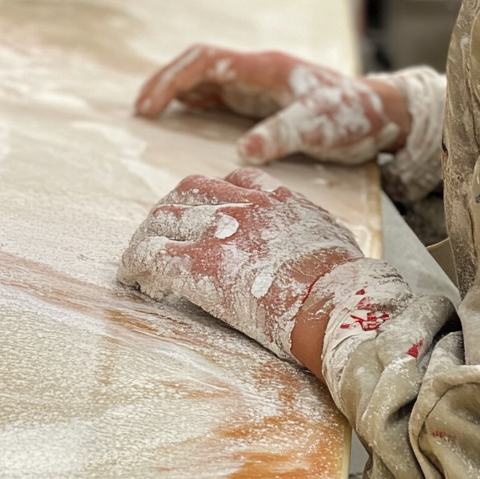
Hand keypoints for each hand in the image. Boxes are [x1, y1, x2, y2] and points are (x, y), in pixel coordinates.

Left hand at [117, 168, 362, 360]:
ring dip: (148, 238)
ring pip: (163, 218)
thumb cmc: (342, 280)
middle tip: (164, 239)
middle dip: (174, 212)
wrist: (332, 299)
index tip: (208, 218)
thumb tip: (320, 243)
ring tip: (142, 264)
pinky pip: (151, 255)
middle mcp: (243, 205)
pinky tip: (137, 282)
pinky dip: (137, 265)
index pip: (234, 179)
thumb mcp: (332, 236)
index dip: (215, 197)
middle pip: (191, 190)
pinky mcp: (199, 264)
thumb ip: (313, 230)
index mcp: (276, 197)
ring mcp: (218, 230)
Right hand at [135, 47, 409, 166]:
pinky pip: (219, 95)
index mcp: (264, 68)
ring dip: (177, 90)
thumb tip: (241, 152)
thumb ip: (281, 135)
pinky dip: (194, 102)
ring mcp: (259, 85)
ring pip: (206, 78)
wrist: (381, 113)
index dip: (172, 78)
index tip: (149, 104)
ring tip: (150, 115)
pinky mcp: (264, 102)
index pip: (206, 61)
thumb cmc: (352, 115)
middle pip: (199, 65)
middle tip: (140, 111)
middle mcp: (257, 71)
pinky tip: (182, 119)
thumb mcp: (318, 127)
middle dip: (165, 82)